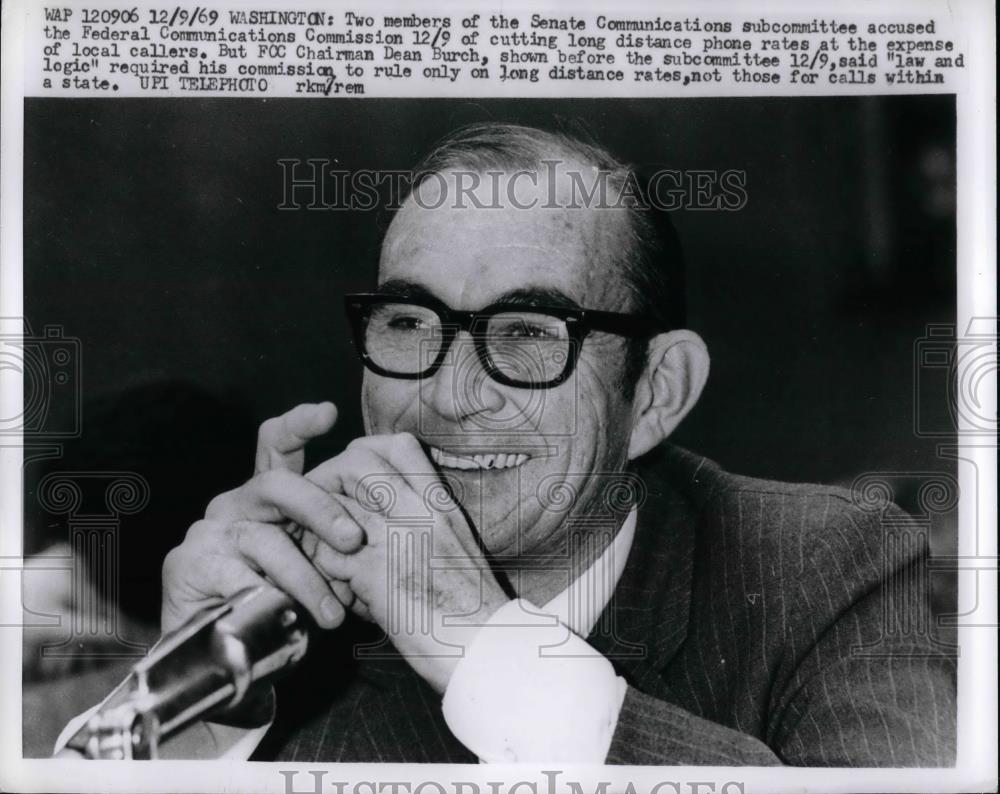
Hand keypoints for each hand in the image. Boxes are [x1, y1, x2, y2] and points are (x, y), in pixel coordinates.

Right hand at [160, 402, 363, 633]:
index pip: (277, 445)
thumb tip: (386, 532)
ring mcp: (210, 533)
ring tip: (332, 615)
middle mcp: (236, 504)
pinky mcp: (188, 566)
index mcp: (266, 497)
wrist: (219, 659)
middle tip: (354, 539)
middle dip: (322, 508)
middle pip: (278, 484)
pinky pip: (239, 581)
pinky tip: (285, 622)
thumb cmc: (279, 605)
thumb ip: (336, 544)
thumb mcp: (314, 567)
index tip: (329, 412)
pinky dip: (269, 603)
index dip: (299, 424)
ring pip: (266, 542)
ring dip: (305, 579)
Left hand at [302, 433, 511, 693]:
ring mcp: (395, 537)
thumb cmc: (472, 605)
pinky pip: (327, 555)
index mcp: (441, 502)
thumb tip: (391, 503)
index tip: (355, 482)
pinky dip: (325, 573)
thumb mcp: (458, 543)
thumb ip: (427, 516)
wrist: (486, 647)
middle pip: (356, 463)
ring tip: (331, 557)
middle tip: (325, 517)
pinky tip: (341, 591)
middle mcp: (419, 510)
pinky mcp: (374, 574)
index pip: (399, 445)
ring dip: (322, 532)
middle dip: (330, 484)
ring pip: (333, 505)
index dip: (366, 455)